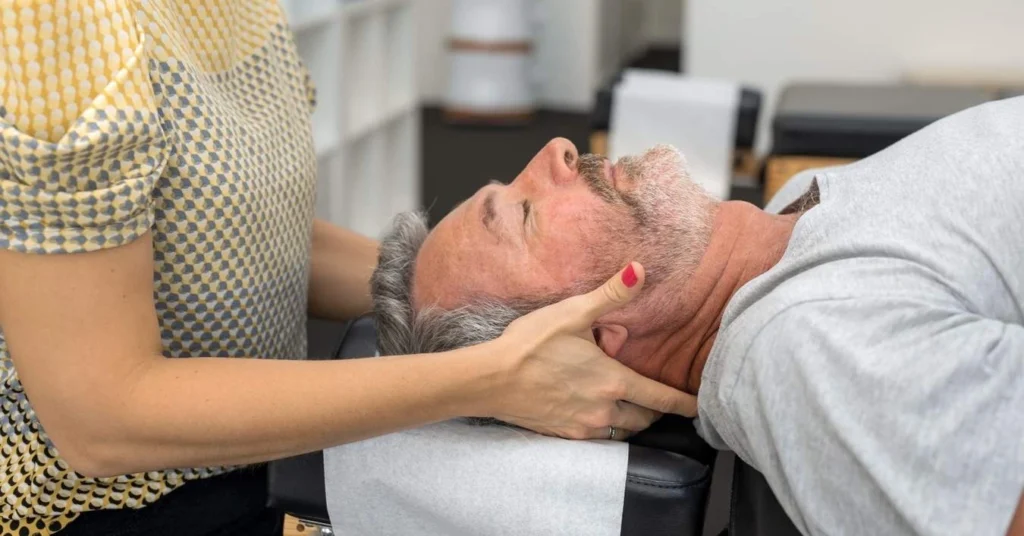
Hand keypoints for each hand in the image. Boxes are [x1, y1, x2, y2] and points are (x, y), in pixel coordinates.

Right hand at [486, 262, 697, 439]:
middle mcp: (604, 408)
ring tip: (631, 407)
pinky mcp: (563, 434)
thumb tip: (640, 269)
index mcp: (613, 380)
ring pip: (621, 430)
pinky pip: (597, 436)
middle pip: (644, 419)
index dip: (684, 404)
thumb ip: (611, 294)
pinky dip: (605, 426)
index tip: (701, 408)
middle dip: (656, 412)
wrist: (491, 379)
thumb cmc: (531, 344)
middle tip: (660, 402)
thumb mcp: (573, 313)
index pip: (661, 398)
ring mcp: (583, 425)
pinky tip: (596, 413)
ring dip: (631, 421)